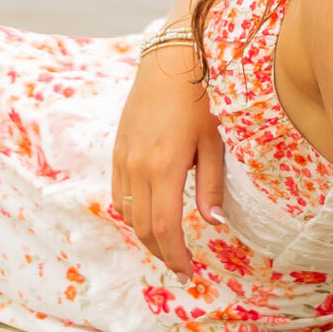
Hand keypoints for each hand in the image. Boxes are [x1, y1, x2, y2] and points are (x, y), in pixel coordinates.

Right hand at [109, 37, 225, 274]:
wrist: (171, 59)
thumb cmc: (202, 97)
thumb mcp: (214, 141)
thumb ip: (212, 185)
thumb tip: (212, 224)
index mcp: (165, 166)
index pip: (164, 227)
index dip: (174, 255)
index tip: (187, 272)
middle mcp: (138, 166)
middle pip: (143, 227)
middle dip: (162, 252)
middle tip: (181, 267)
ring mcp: (123, 157)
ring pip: (127, 213)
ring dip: (146, 235)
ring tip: (168, 245)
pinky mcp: (118, 149)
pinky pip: (119, 193)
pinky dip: (132, 212)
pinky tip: (150, 215)